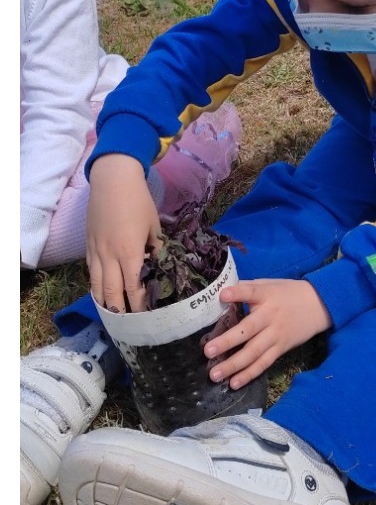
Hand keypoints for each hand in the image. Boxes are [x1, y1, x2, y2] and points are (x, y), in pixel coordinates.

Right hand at [86, 153, 161, 312]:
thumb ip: (155, 247)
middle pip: (111, 292)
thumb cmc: (139, 201)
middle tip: (130, 322)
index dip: (139, 304)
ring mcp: (95, 252)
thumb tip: (159, 264)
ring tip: (114, 314)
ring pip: (96, 286)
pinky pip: (90, 273)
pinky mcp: (88, 246)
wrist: (113, 181)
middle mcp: (109, 257)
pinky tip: (101, 293)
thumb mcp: (154, 225)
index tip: (147, 315)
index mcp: (129, 253)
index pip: (133, 287)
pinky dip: (95, 286)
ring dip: (105, 302)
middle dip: (120, 310)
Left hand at [204, 279, 331, 389]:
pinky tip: (234, 383)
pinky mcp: (281, 348)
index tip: (223, 295)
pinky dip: (249, 374)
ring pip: (254, 352)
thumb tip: (221, 292)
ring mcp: (276, 334)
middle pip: (249, 329)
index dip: (238, 293)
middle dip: (228, 341)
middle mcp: (271, 315)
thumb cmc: (288, 293)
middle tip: (208, 351)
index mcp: (267, 295)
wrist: (319, 304)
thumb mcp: (270, 284)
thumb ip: (248, 288)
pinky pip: (264, 363)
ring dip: (233, 364)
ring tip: (214, 374)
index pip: (252, 292)